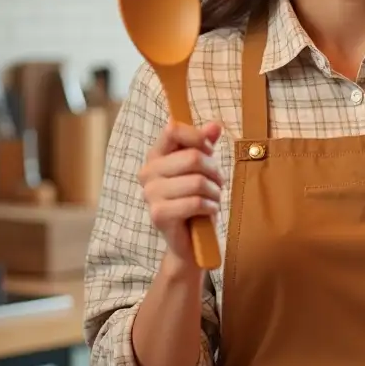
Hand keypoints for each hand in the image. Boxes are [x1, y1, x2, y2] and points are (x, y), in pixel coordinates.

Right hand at [138, 120, 222, 262]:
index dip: (198, 137)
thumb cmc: (196, 198)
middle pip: (193, 157)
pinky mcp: (158, 214)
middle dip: (214, 171)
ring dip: (214, 192)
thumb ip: (205, 144)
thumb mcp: (202, 168)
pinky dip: (210, 206)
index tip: (209, 151)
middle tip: (217, 183)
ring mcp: (150, 194)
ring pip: (197, 181)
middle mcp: (147, 172)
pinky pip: (195, 202)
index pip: (173, 130)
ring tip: (212, 198)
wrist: (191, 240)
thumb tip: (215, 125)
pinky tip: (208, 211)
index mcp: (156, 155)